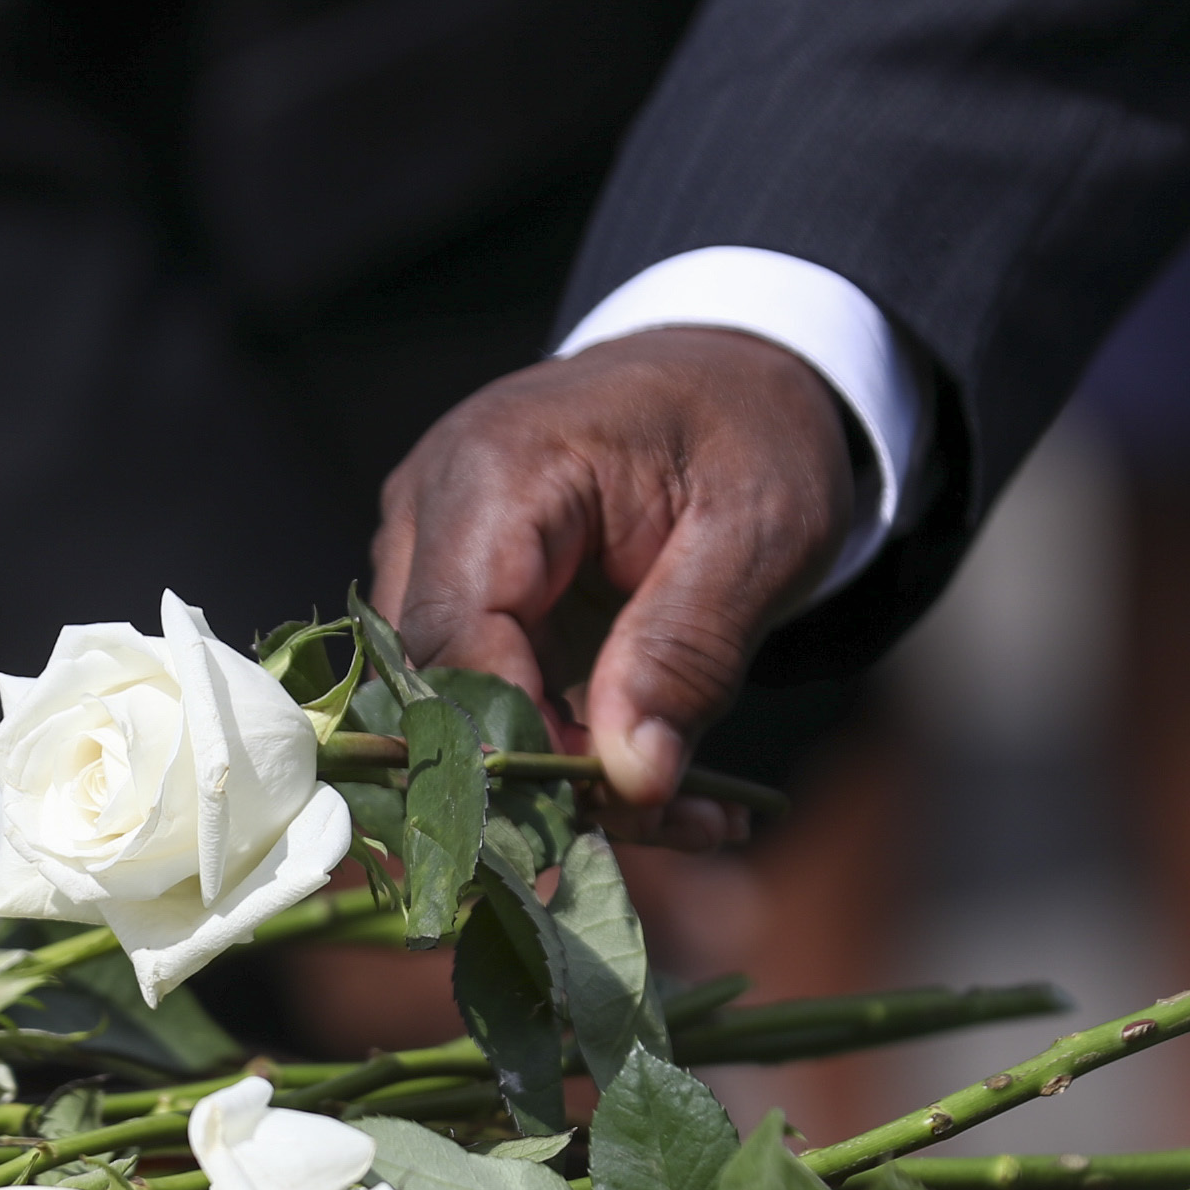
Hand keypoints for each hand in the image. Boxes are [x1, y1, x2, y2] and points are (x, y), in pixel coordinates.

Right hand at [372, 327, 850, 844]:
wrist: (735, 371)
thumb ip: (687, 650)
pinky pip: (480, 696)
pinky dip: (562, 751)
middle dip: (546, 779)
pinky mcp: (456, 588)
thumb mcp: (759, 531)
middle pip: (437, 689)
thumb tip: (630, 779)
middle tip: (678, 819)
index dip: (519, 748)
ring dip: (561, 780)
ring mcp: (430, 548)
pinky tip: (658, 777)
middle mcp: (431, 507)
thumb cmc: (754, 429)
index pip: (456, 646)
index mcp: (497, 471)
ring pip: (452, 710)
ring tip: (691, 806)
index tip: (621, 807)